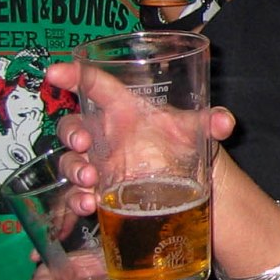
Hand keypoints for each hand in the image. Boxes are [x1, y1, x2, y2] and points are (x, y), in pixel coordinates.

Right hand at [43, 62, 235, 213]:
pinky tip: (88, 207)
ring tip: (90, 184)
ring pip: (72, 163)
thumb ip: (212, 123)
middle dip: (71, 135)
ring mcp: (99, 165)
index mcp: (125, 110)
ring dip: (74, 172)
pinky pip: (77, 196)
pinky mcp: (100, 193)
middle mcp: (106, 136)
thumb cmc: (187, 145)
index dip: (74, 75)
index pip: (95, 86)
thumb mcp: (199, 132)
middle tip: (84, 145)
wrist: (194, 186)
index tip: (55, 72)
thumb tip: (225, 122)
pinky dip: (76, 202)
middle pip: (74, 128)